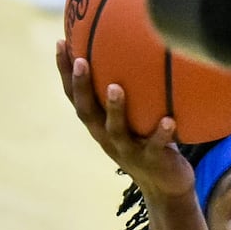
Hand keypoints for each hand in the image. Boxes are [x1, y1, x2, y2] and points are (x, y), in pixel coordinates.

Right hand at [55, 40, 194, 201]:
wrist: (165, 187)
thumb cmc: (150, 143)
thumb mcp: (136, 117)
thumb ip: (133, 92)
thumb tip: (139, 49)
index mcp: (99, 125)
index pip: (75, 96)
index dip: (65, 72)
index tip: (61, 43)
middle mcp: (107, 137)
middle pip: (87, 111)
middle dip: (81, 86)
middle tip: (80, 60)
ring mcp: (129, 150)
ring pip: (116, 130)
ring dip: (115, 109)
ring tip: (116, 87)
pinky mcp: (152, 161)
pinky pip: (155, 146)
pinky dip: (161, 133)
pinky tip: (169, 120)